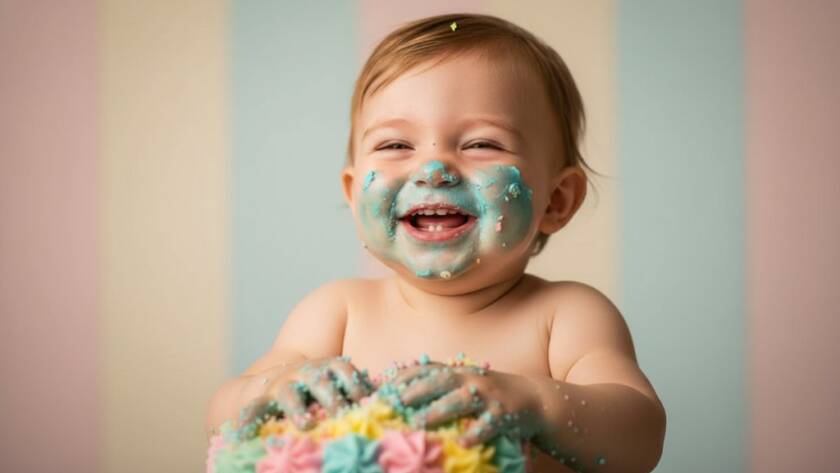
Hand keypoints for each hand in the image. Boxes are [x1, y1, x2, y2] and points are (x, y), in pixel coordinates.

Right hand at [238, 356, 372, 430]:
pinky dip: (252, 420)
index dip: (354, 384)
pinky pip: (257, 409)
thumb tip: (393, 406)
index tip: (366, 400)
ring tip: (305, 424)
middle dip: (332, 399)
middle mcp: (307, 373)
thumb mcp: (339, 385)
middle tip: (342, 415)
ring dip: (298, 409)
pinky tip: (253, 432)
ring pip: (291, 396)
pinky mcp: (266, 400)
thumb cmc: (319, 390)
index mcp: (329, 368)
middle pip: (321, 383)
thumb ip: (358, 394)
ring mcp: (286, 385)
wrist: (276, 382)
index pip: (344, 371)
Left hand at [390, 360, 542, 446]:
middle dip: (418, 389)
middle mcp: (471, 380)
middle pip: (441, 381)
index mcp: (458, 373)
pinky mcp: (505, 414)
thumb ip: (437, 386)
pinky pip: (488, 424)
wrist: (534, 398)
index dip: (405, 376)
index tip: (383, 386)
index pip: (426, 369)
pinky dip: (476, 433)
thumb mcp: (464, 384)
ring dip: (439, 410)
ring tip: (420, 422)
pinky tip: (463, 443)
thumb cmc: (489, 394)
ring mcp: (488, 396)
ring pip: (461, 401)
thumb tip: (398, 392)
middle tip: (397, 401)